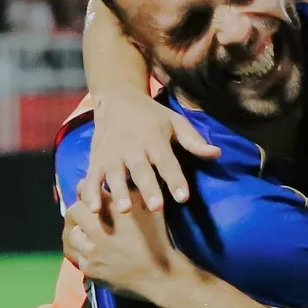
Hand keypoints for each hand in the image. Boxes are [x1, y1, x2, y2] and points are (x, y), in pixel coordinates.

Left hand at [62, 198, 189, 300]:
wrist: (160, 275)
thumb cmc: (157, 238)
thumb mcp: (148, 207)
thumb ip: (130, 191)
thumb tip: (118, 180)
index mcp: (113, 208)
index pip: (85, 190)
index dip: (85, 192)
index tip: (89, 197)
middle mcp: (98, 227)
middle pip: (73, 211)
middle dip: (78, 212)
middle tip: (85, 216)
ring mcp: (92, 249)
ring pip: (72, 235)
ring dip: (78, 233)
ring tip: (86, 235)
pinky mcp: (90, 268)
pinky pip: (76, 256)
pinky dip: (82, 252)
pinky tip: (90, 251)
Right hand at [79, 93, 212, 213]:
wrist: (115, 98)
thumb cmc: (151, 115)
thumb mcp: (174, 121)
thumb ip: (193, 139)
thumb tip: (217, 153)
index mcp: (154, 138)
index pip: (167, 161)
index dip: (175, 179)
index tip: (183, 197)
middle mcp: (131, 146)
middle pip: (141, 170)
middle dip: (148, 188)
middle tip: (156, 207)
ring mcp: (111, 153)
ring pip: (114, 175)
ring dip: (118, 192)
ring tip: (124, 209)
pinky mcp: (95, 158)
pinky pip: (92, 177)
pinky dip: (90, 192)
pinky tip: (92, 209)